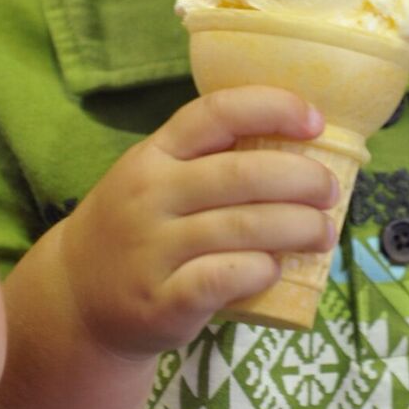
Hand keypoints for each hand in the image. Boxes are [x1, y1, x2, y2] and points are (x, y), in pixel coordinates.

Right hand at [53, 88, 337, 358]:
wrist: (78, 297)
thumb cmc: (141, 228)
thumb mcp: (157, 178)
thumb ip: (211, 160)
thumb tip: (304, 146)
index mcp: (155, 154)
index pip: (216, 113)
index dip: (272, 108)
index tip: (315, 122)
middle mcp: (150, 194)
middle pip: (240, 174)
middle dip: (301, 179)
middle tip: (330, 191)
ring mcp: (151, 248)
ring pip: (241, 228)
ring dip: (297, 228)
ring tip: (323, 233)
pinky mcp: (160, 300)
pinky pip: (221, 278)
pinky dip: (258, 270)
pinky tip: (274, 268)